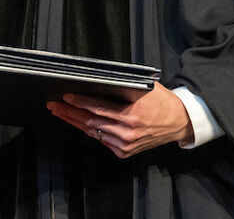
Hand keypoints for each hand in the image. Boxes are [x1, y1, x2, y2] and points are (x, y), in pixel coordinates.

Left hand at [45, 82, 193, 158]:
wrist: (179, 123)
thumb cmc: (162, 102)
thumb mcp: (143, 89)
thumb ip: (121, 87)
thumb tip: (94, 82)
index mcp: (132, 115)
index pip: (97, 107)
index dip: (79, 101)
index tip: (65, 96)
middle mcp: (127, 132)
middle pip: (90, 121)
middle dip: (68, 112)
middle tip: (54, 104)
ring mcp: (125, 144)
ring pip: (93, 132)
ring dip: (74, 122)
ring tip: (60, 112)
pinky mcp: (125, 152)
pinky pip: (101, 140)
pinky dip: (88, 130)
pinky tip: (77, 123)